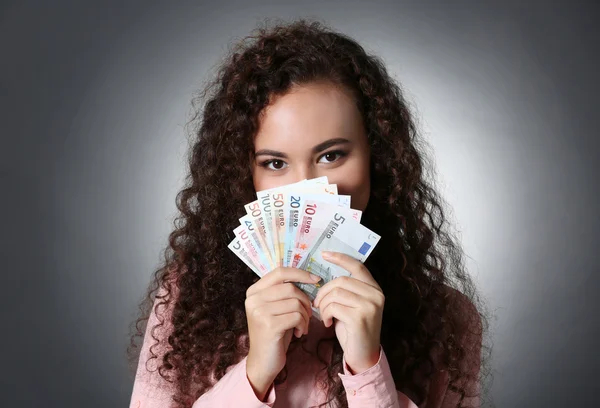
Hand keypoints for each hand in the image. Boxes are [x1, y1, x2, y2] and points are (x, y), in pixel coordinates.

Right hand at [244, 267, 319, 399]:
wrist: (263, 361)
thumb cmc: (274, 333)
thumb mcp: (276, 308)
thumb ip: (284, 291)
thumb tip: (310, 276)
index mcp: (254, 291)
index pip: (280, 272)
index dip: (300, 273)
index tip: (316, 280)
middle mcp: (253, 299)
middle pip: (291, 288)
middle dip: (305, 301)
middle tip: (307, 315)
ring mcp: (259, 311)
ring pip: (296, 302)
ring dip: (305, 316)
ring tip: (302, 326)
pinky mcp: (268, 325)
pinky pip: (296, 316)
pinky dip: (303, 325)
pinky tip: (299, 333)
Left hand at [312, 251, 384, 373]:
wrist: (363, 355)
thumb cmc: (353, 329)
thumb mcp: (352, 305)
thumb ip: (345, 290)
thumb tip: (322, 276)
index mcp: (374, 288)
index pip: (357, 265)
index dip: (341, 258)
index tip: (324, 254)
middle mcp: (376, 294)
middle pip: (340, 280)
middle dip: (323, 292)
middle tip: (317, 303)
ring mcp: (370, 306)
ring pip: (335, 293)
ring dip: (323, 305)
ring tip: (323, 315)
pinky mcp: (360, 318)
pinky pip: (333, 306)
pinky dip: (325, 314)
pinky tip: (327, 322)